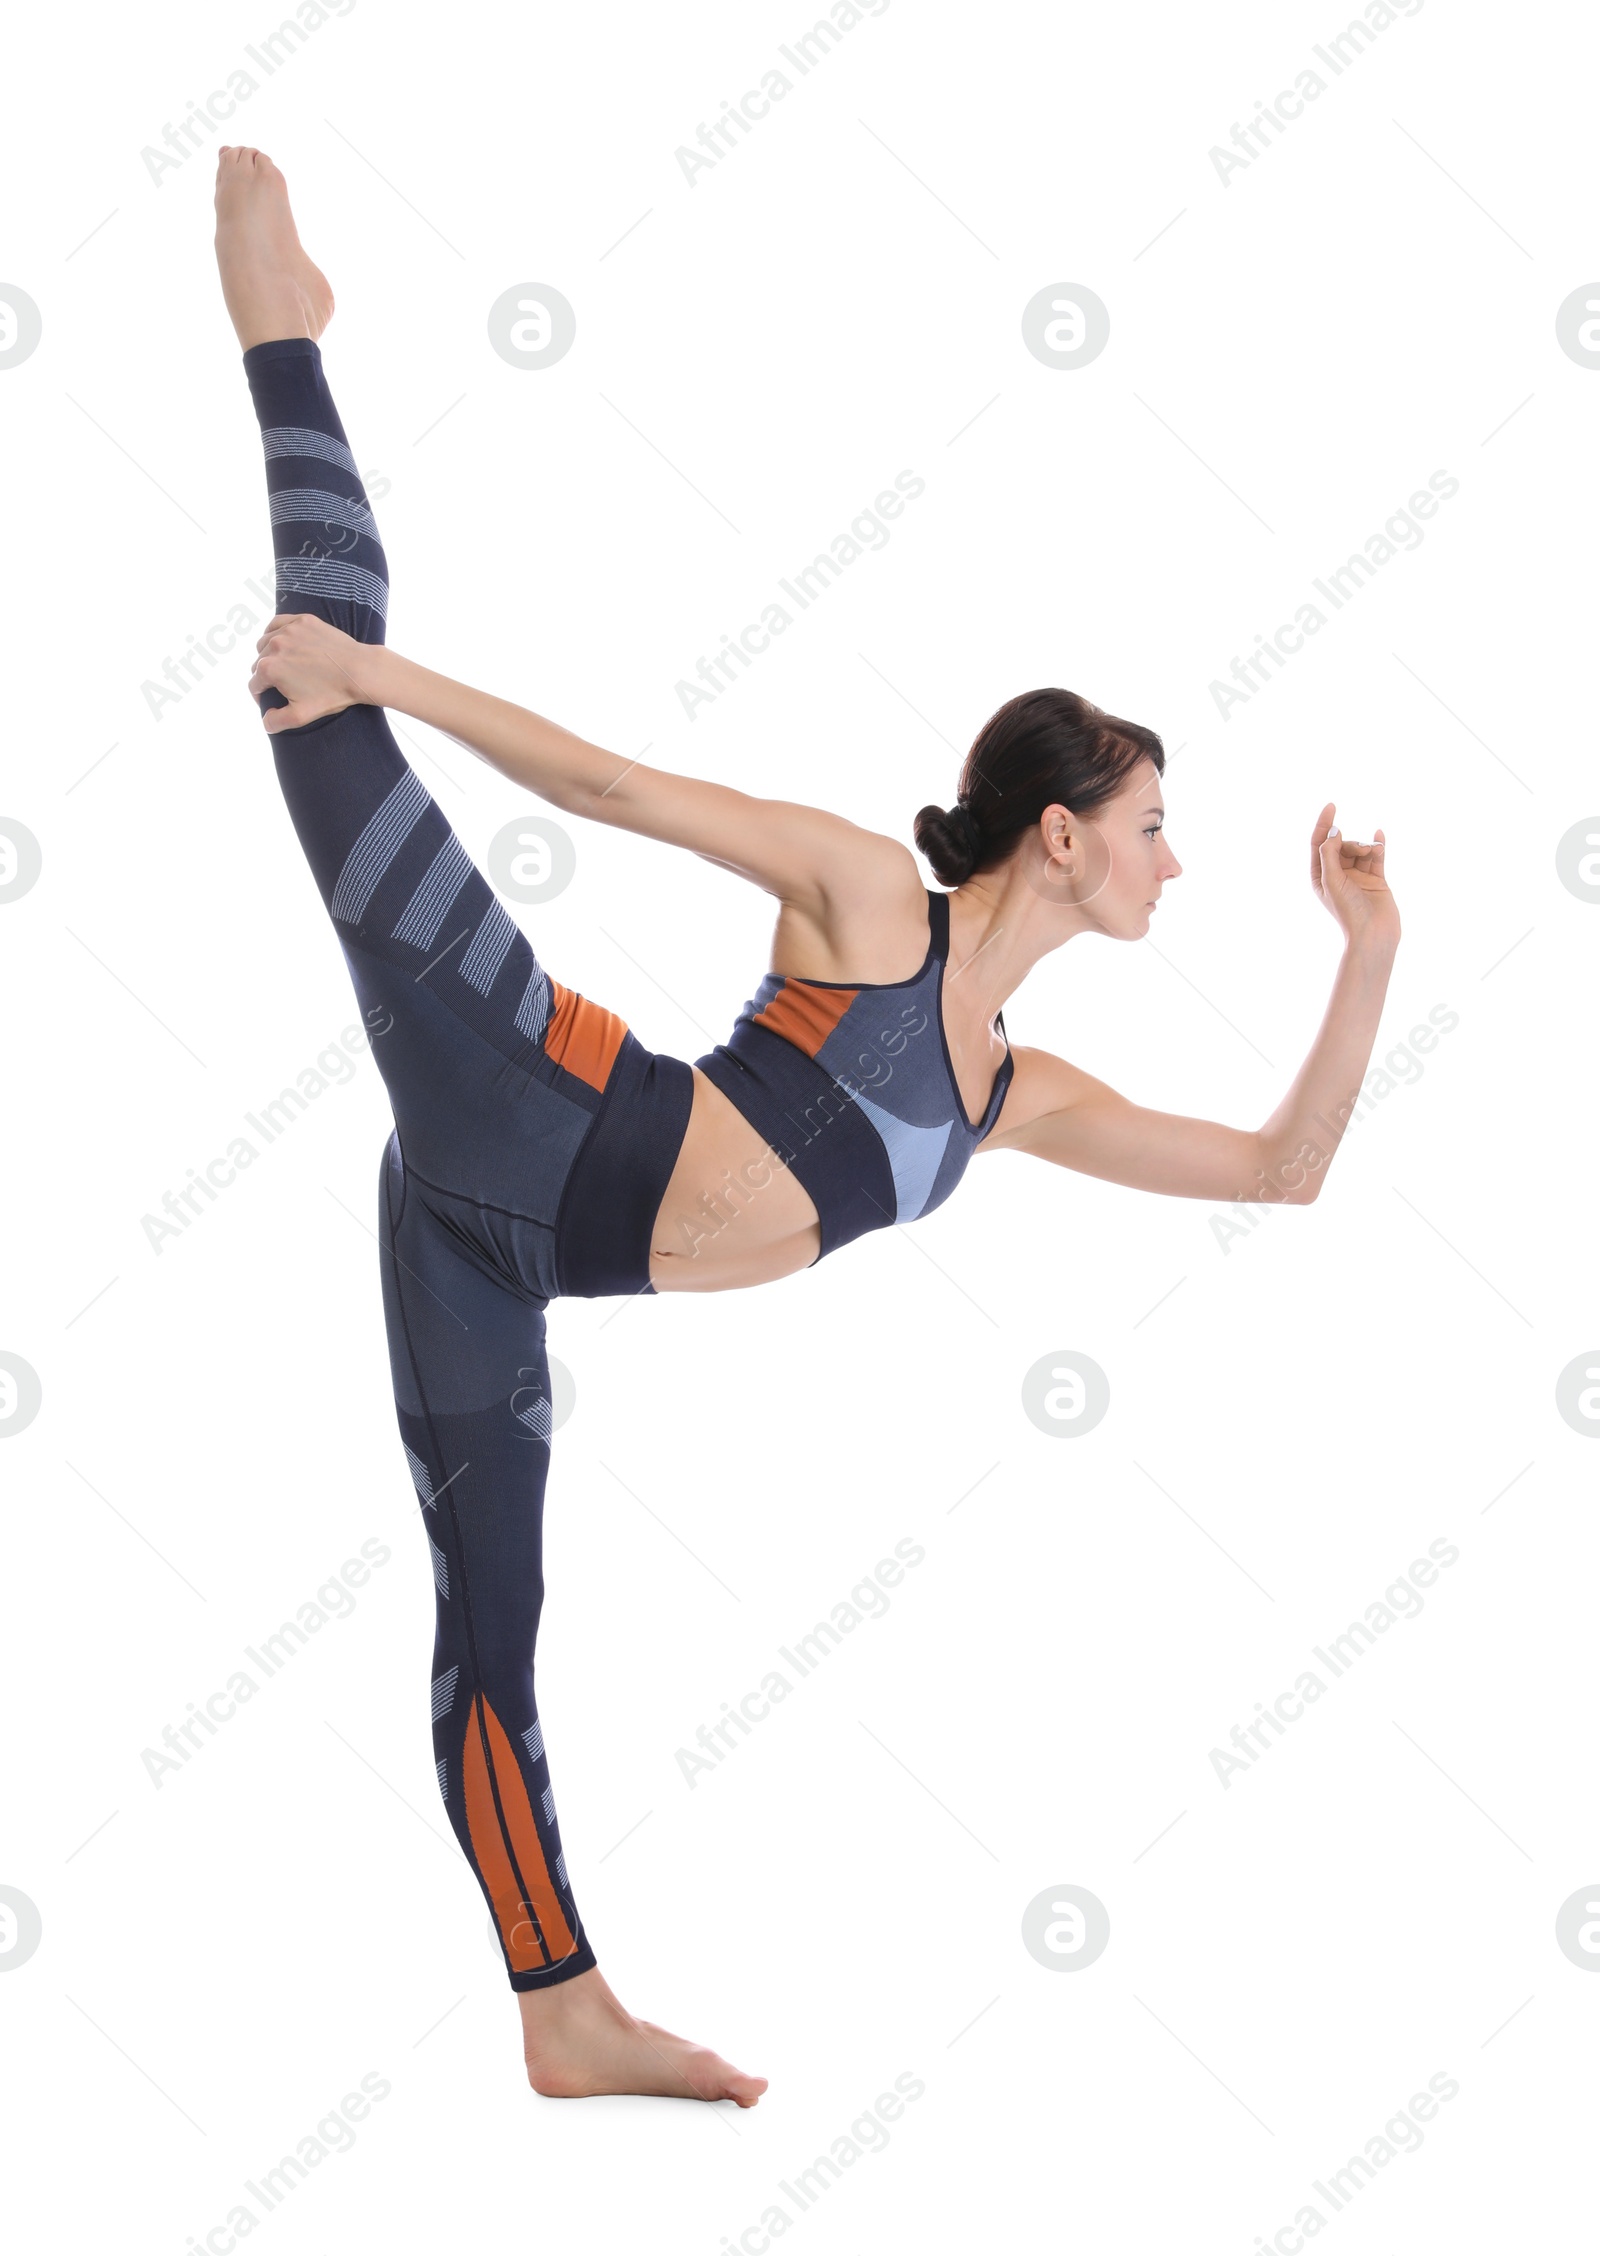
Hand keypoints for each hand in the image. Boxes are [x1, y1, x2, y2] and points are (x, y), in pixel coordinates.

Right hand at [247, 612, 373, 732]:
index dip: (260, 696)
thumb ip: (277, 722)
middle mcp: (274, 646)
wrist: (360, 671)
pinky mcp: (302, 621)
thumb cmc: (333, 693)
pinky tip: (282, 641)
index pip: (254, 685)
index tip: (270, 699)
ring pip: (265, 642)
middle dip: (266, 675)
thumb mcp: (302, 715)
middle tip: (281, 684)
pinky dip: (275, 632)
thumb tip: (265, 721)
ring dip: (269, 654)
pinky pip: (278, 624)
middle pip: (259, 663)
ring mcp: (288, 630)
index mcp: (269, 669)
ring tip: (283, 664)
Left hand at [1311, 802, 1399, 951]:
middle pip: (1342, 845)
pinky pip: (1377, 857)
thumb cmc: (1348, 911)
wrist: (1374, 934)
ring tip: (1374, 852)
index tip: (1331, 806)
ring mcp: (1358, 877)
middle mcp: (1338, 876)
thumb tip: (1333, 831)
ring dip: (1367, 846)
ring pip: (1361, 850)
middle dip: (1352, 843)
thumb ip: (1329, 853)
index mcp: (1321, 877)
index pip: (1319, 844)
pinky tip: (1379, 835)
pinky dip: (1378, 845)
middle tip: (1362, 850)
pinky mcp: (1376, 880)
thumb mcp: (1332, 880)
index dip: (1324, 824)